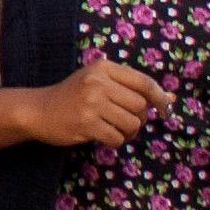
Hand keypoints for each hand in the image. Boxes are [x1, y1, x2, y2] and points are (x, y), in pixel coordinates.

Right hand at [26, 58, 165, 149]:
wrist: (38, 110)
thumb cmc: (73, 96)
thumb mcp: (100, 82)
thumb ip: (132, 88)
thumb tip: (171, 99)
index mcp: (103, 68)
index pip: (144, 82)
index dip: (160, 98)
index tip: (165, 110)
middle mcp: (98, 83)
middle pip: (140, 106)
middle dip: (139, 118)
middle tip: (125, 121)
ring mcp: (91, 103)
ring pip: (132, 124)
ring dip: (128, 132)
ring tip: (115, 130)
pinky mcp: (86, 124)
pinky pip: (117, 138)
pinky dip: (116, 142)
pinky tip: (105, 137)